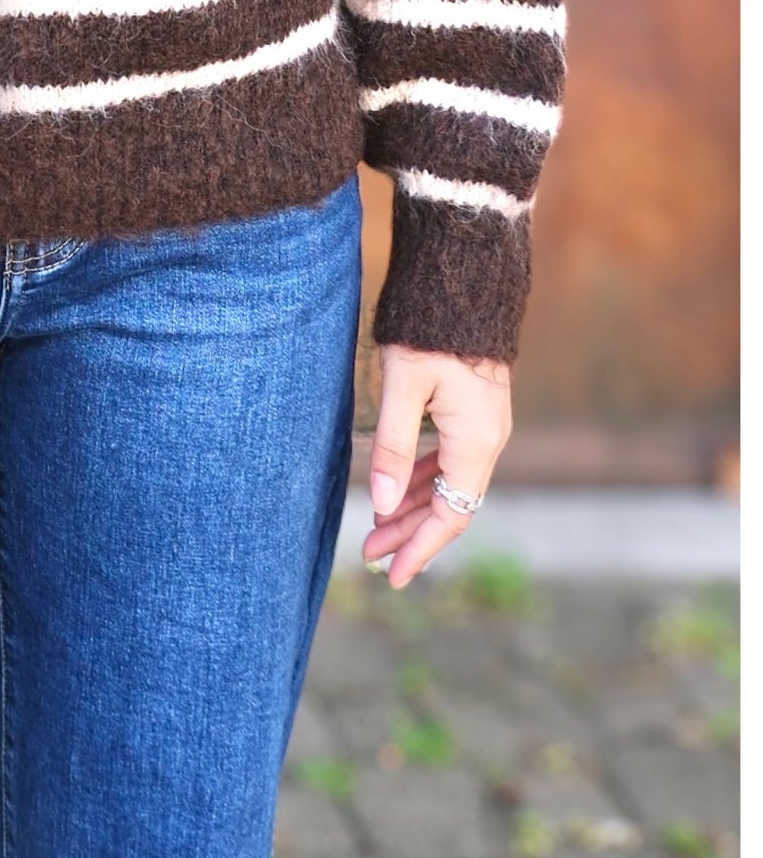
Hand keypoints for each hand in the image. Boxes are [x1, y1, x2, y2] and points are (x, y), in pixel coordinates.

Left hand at [362, 342, 510, 589]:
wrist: (462, 281)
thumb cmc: (429, 331)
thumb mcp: (403, 388)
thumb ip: (394, 447)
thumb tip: (383, 506)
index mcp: (476, 443)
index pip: (451, 515)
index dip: (421, 549)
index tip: (392, 576)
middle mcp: (487, 441)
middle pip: (450, 505)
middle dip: (410, 533)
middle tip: (369, 556)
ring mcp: (483, 426)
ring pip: (449, 484)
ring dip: (414, 507)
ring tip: (376, 530)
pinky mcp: (472, 411)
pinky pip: (450, 461)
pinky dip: (423, 480)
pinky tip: (399, 490)